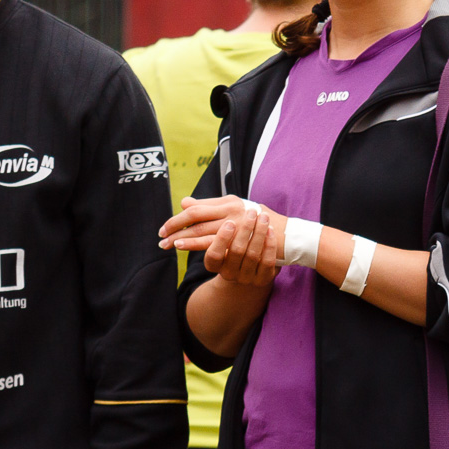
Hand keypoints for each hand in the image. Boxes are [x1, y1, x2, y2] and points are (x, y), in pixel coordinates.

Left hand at [160, 195, 287, 256]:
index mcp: (229, 201)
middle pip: (195, 216)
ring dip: (182, 237)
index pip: (197, 207)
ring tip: (168, 243)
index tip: (166, 227)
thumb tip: (184, 202)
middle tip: (161, 236)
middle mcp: (231, 210)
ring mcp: (236, 224)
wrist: (288, 236)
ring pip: (201, 229)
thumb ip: (211, 206)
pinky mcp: (240, 238)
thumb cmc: (262, 222)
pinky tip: (184, 247)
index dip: (179, 217)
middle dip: (175, 227)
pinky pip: (213, 242)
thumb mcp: (237, 209)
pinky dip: (196, 244)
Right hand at [202, 208, 279, 285]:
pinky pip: (268, 261)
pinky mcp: (264, 278)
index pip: (214, 254)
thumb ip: (202, 219)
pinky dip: (270, 244)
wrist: (249, 271)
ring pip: (253, 255)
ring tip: (263, 216)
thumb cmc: (228, 246)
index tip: (229, 223)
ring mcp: (247, 277)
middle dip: (244, 230)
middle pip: (236, 251)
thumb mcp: (214, 235)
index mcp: (214, 263)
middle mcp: (229, 273)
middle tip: (251, 212)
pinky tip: (271, 230)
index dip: (221, 239)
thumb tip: (184, 202)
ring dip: (259, 233)